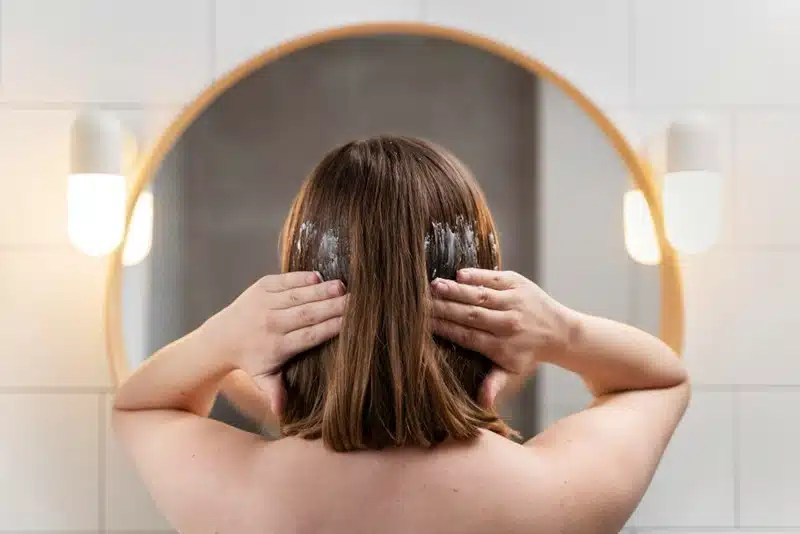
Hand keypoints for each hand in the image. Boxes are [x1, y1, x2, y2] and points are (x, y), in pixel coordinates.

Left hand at [200, 271, 346, 412]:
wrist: (222, 337)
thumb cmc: (251, 360)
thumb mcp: (263, 378)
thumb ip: (275, 392)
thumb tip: (282, 412)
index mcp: (277, 346)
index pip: (309, 336)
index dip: (331, 327)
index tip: (351, 322)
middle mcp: (271, 324)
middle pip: (307, 314)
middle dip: (332, 307)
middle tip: (355, 301)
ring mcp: (264, 303)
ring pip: (298, 296)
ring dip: (321, 290)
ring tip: (342, 287)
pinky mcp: (260, 287)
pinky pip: (285, 281)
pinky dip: (302, 278)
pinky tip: (319, 278)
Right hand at [431, 268, 574, 407]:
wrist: (561, 332)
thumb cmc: (528, 353)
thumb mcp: (512, 372)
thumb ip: (494, 383)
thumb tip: (482, 403)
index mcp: (502, 347)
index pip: (467, 336)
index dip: (445, 329)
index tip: (424, 323)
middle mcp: (508, 324)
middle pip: (470, 315)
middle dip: (445, 308)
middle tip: (421, 302)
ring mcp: (514, 302)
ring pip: (480, 296)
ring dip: (456, 290)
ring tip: (435, 286)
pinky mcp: (519, 284)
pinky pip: (494, 278)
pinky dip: (477, 276)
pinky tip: (459, 274)